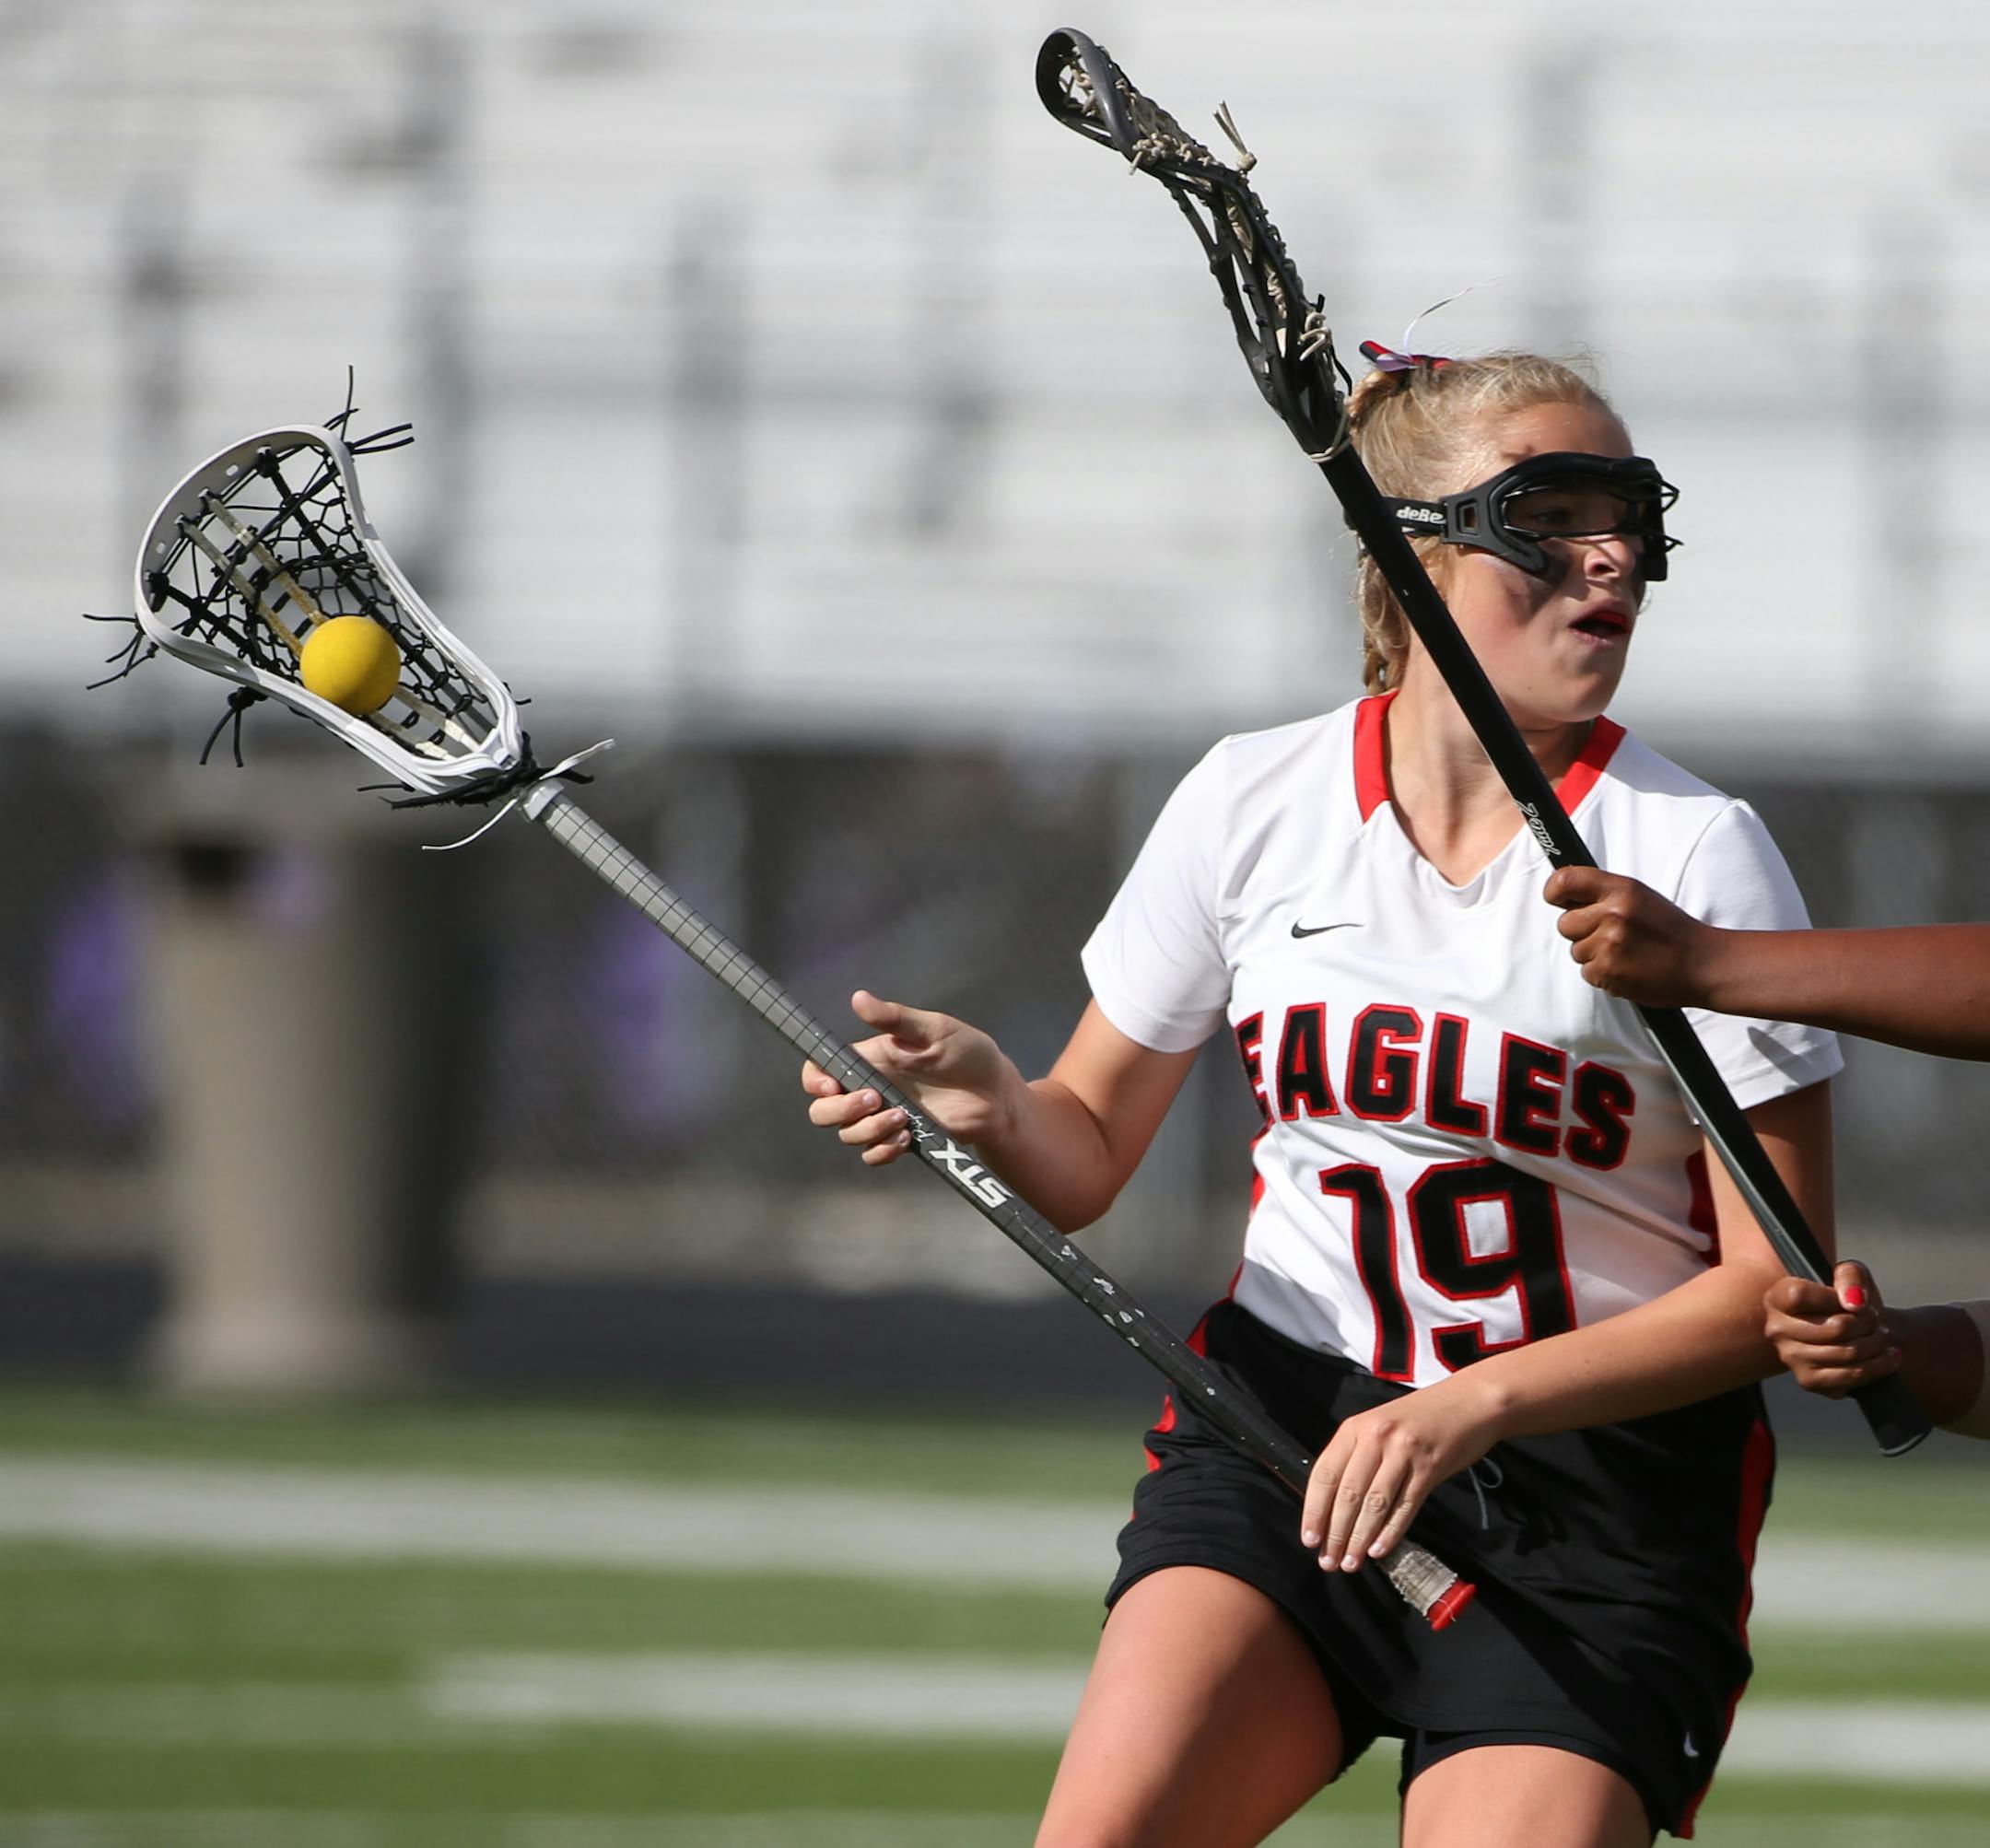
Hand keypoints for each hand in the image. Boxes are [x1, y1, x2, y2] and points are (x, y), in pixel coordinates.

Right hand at [801, 990, 1018, 1167]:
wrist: (997, 1094)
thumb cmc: (968, 1053)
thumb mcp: (935, 1030)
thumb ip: (896, 1018)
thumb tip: (858, 998)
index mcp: (871, 1059)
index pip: (822, 1068)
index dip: (815, 1079)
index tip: (831, 1084)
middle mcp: (871, 1088)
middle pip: (823, 1109)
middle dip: (838, 1109)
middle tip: (874, 1100)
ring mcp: (884, 1116)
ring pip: (848, 1134)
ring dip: (868, 1129)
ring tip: (904, 1118)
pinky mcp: (901, 1139)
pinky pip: (872, 1155)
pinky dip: (882, 1150)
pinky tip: (906, 1138)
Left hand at [1299, 1378, 1502, 1572]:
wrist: (1470, 1402)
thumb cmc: (1420, 1417)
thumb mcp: (1379, 1426)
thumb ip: (1356, 1457)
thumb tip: (1333, 1505)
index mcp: (1355, 1428)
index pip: (1325, 1474)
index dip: (1314, 1510)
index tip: (1309, 1539)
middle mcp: (1376, 1439)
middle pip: (1348, 1493)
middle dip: (1336, 1533)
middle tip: (1329, 1561)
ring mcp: (1403, 1453)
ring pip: (1374, 1504)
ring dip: (1360, 1538)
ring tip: (1351, 1563)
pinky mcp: (1430, 1468)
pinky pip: (1405, 1506)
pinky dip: (1390, 1532)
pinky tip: (1379, 1550)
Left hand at [1544, 865, 1718, 1006]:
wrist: (1702, 964)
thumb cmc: (1671, 931)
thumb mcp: (1640, 897)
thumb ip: (1604, 894)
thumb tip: (1563, 895)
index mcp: (1622, 890)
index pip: (1566, 881)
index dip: (1554, 891)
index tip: (1556, 898)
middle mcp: (1613, 914)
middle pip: (1565, 923)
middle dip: (1581, 931)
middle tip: (1611, 934)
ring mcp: (1609, 945)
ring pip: (1575, 950)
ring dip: (1594, 954)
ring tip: (1626, 952)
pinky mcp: (1608, 972)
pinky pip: (1586, 972)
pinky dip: (1603, 973)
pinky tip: (1627, 967)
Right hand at [1763, 1260, 1895, 1397]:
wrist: (1856, 1333)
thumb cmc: (1849, 1301)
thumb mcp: (1851, 1274)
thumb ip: (1850, 1275)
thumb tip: (1854, 1303)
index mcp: (1776, 1298)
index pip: (1800, 1295)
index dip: (1834, 1297)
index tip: (1852, 1301)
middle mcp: (1776, 1330)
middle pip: (1835, 1327)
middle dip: (1868, 1323)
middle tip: (1876, 1321)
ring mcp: (1790, 1358)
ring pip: (1848, 1352)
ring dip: (1876, 1344)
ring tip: (1882, 1337)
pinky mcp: (1809, 1381)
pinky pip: (1851, 1375)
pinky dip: (1878, 1366)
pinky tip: (1887, 1356)